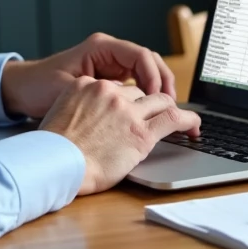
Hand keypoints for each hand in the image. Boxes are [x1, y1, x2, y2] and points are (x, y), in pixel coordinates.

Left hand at [0, 32, 177, 118]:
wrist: (22, 89)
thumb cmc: (39, 86)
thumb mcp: (67, 89)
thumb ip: (96, 93)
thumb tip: (126, 103)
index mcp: (100, 47)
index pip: (140, 55)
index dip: (153, 76)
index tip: (157, 99)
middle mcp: (108, 52)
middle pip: (149, 60)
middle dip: (162, 81)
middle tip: (169, 106)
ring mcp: (110, 64)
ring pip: (146, 71)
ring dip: (157, 89)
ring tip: (164, 111)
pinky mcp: (109, 78)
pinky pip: (136, 82)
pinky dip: (145, 95)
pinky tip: (148, 112)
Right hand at [40, 77, 200, 194]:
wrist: (56, 164)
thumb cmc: (53, 149)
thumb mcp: (59, 114)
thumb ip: (79, 109)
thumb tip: (93, 119)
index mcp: (88, 85)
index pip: (116, 86)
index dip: (125, 100)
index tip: (130, 110)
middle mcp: (110, 92)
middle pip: (138, 93)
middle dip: (148, 104)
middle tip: (155, 117)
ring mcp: (127, 111)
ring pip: (159, 101)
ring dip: (170, 108)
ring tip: (180, 119)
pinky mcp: (141, 132)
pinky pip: (173, 118)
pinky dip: (188, 119)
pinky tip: (194, 126)